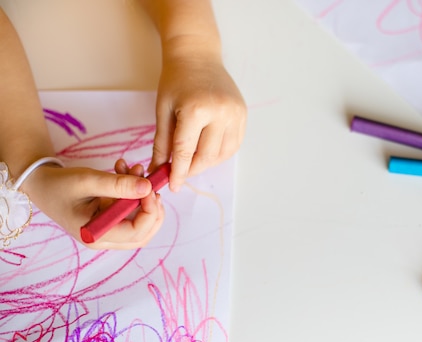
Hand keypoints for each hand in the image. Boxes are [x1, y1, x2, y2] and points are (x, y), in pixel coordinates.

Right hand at [22, 159, 164, 249]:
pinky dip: (134, 193)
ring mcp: (108, 232)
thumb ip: (117, 185)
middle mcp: (104, 238)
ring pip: (141, 222)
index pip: (136, 232)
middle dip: (153, 208)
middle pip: (144, 233)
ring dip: (145, 197)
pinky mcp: (111, 221)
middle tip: (151, 183)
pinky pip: (131, 211)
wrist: (42, 185)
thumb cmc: (60, 184)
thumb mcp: (87, 180)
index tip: (149, 187)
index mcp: (96, 235)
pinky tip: (126, 171)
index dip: (150, 211)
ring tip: (135, 170)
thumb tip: (147, 187)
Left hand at [149, 37, 246, 191]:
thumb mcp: (163, 110)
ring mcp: (235, 114)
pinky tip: (207, 150)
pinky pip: (233, 145)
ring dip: (206, 163)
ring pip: (222, 154)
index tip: (171, 185)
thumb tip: (158, 170)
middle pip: (206, 157)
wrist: (198, 55)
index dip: (177, 172)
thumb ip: (162, 143)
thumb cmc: (176, 80)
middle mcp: (220, 113)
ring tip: (193, 159)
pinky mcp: (243, 115)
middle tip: (180, 173)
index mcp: (196, 109)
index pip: (185, 151)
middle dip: (192, 170)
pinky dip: (220, 154)